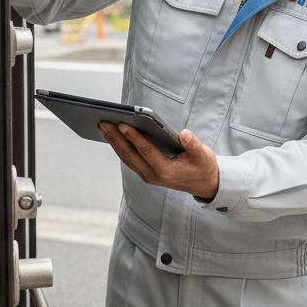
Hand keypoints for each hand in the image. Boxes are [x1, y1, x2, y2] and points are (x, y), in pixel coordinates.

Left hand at [98, 122, 219, 200]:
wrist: (204, 184)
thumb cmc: (203, 166)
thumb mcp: (204, 155)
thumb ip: (194, 144)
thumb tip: (184, 134)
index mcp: (166, 171)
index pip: (146, 151)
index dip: (133, 137)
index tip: (122, 124)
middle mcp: (153, 175)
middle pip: (130, 155)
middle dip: (115, 138)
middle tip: (103, 122)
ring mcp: (148, 175)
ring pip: (126, 158)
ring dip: (113, 142)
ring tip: (102, 126)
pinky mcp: (146, 172)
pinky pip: (129, 159)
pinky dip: (119, 147)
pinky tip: (112, 135)